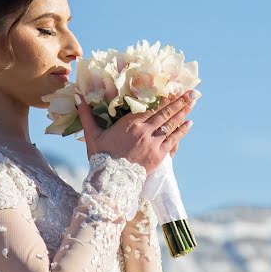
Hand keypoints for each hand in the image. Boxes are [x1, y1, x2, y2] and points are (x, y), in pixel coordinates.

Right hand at [76, 89, 195, 175]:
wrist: (111, 180)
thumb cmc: (101, 157)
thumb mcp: (92, 134)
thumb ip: (86, 115)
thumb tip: (77, 97)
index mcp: (130, 123)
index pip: (151, 108)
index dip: (164, 100)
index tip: (173, 91)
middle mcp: (145, 130)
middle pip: (166, 113)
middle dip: (180, 102)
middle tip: (192, 92)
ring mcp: (154, 143)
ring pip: (172, 124)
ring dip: (184, 113)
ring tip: (193, 102)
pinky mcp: (159, 155)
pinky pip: (174, 140)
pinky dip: (182, 131)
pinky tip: (189, 123)